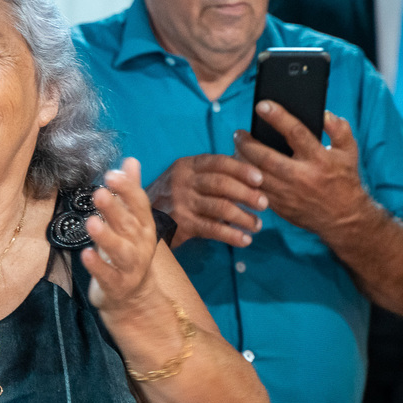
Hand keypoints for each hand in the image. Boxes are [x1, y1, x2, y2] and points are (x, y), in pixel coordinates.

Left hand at [82, 159, 164, 308]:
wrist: (133, 297)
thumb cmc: (127, 250)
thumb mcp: (131, 220)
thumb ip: (129, 191)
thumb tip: (131, 160)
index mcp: (144, 226)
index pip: (139, 204)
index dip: (127, 189)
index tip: (112, 173)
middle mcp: (140, 245)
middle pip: (129, 224)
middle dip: (115, 208)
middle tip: (100, 192)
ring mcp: (130, 267)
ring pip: (120, 251)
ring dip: (107, 236)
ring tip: (91, 222)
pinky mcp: (117, 285)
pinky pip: (107, 275)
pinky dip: (97, 265)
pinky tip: (85, 254)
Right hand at [147, 155, 267, 247]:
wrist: (138, 217)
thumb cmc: (171, 196)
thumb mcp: (185, 177)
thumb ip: (209, 174)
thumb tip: (248, 172)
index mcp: (187, 165)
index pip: (218, 162)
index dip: (242, 169)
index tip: (261, 179)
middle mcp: (183, 181)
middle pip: (222, 184)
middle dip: (247, 194)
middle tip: (264, 203)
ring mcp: (181, 203)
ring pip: (220, 207)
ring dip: (243, 217)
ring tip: (257, 225)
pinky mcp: (181, 224)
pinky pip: (212, 229)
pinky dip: (232, 235)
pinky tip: (244, 240)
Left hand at [233, 102, 370, 237]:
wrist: (343, 218)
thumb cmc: (344, 179)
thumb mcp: (349, 152)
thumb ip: (339, 129)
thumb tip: (324, 113)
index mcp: (320, 159)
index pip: (296, 133)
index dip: (277, 117)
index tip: (261, 105)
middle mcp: (302, 176)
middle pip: (266, 157)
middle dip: (247, 143)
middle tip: (239, 133)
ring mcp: (289, 193)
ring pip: (256, 176)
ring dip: (241, 160)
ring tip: (236, 148)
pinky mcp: (280, 206)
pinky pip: (255, 191)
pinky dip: (244, 178)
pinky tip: (239, 168)